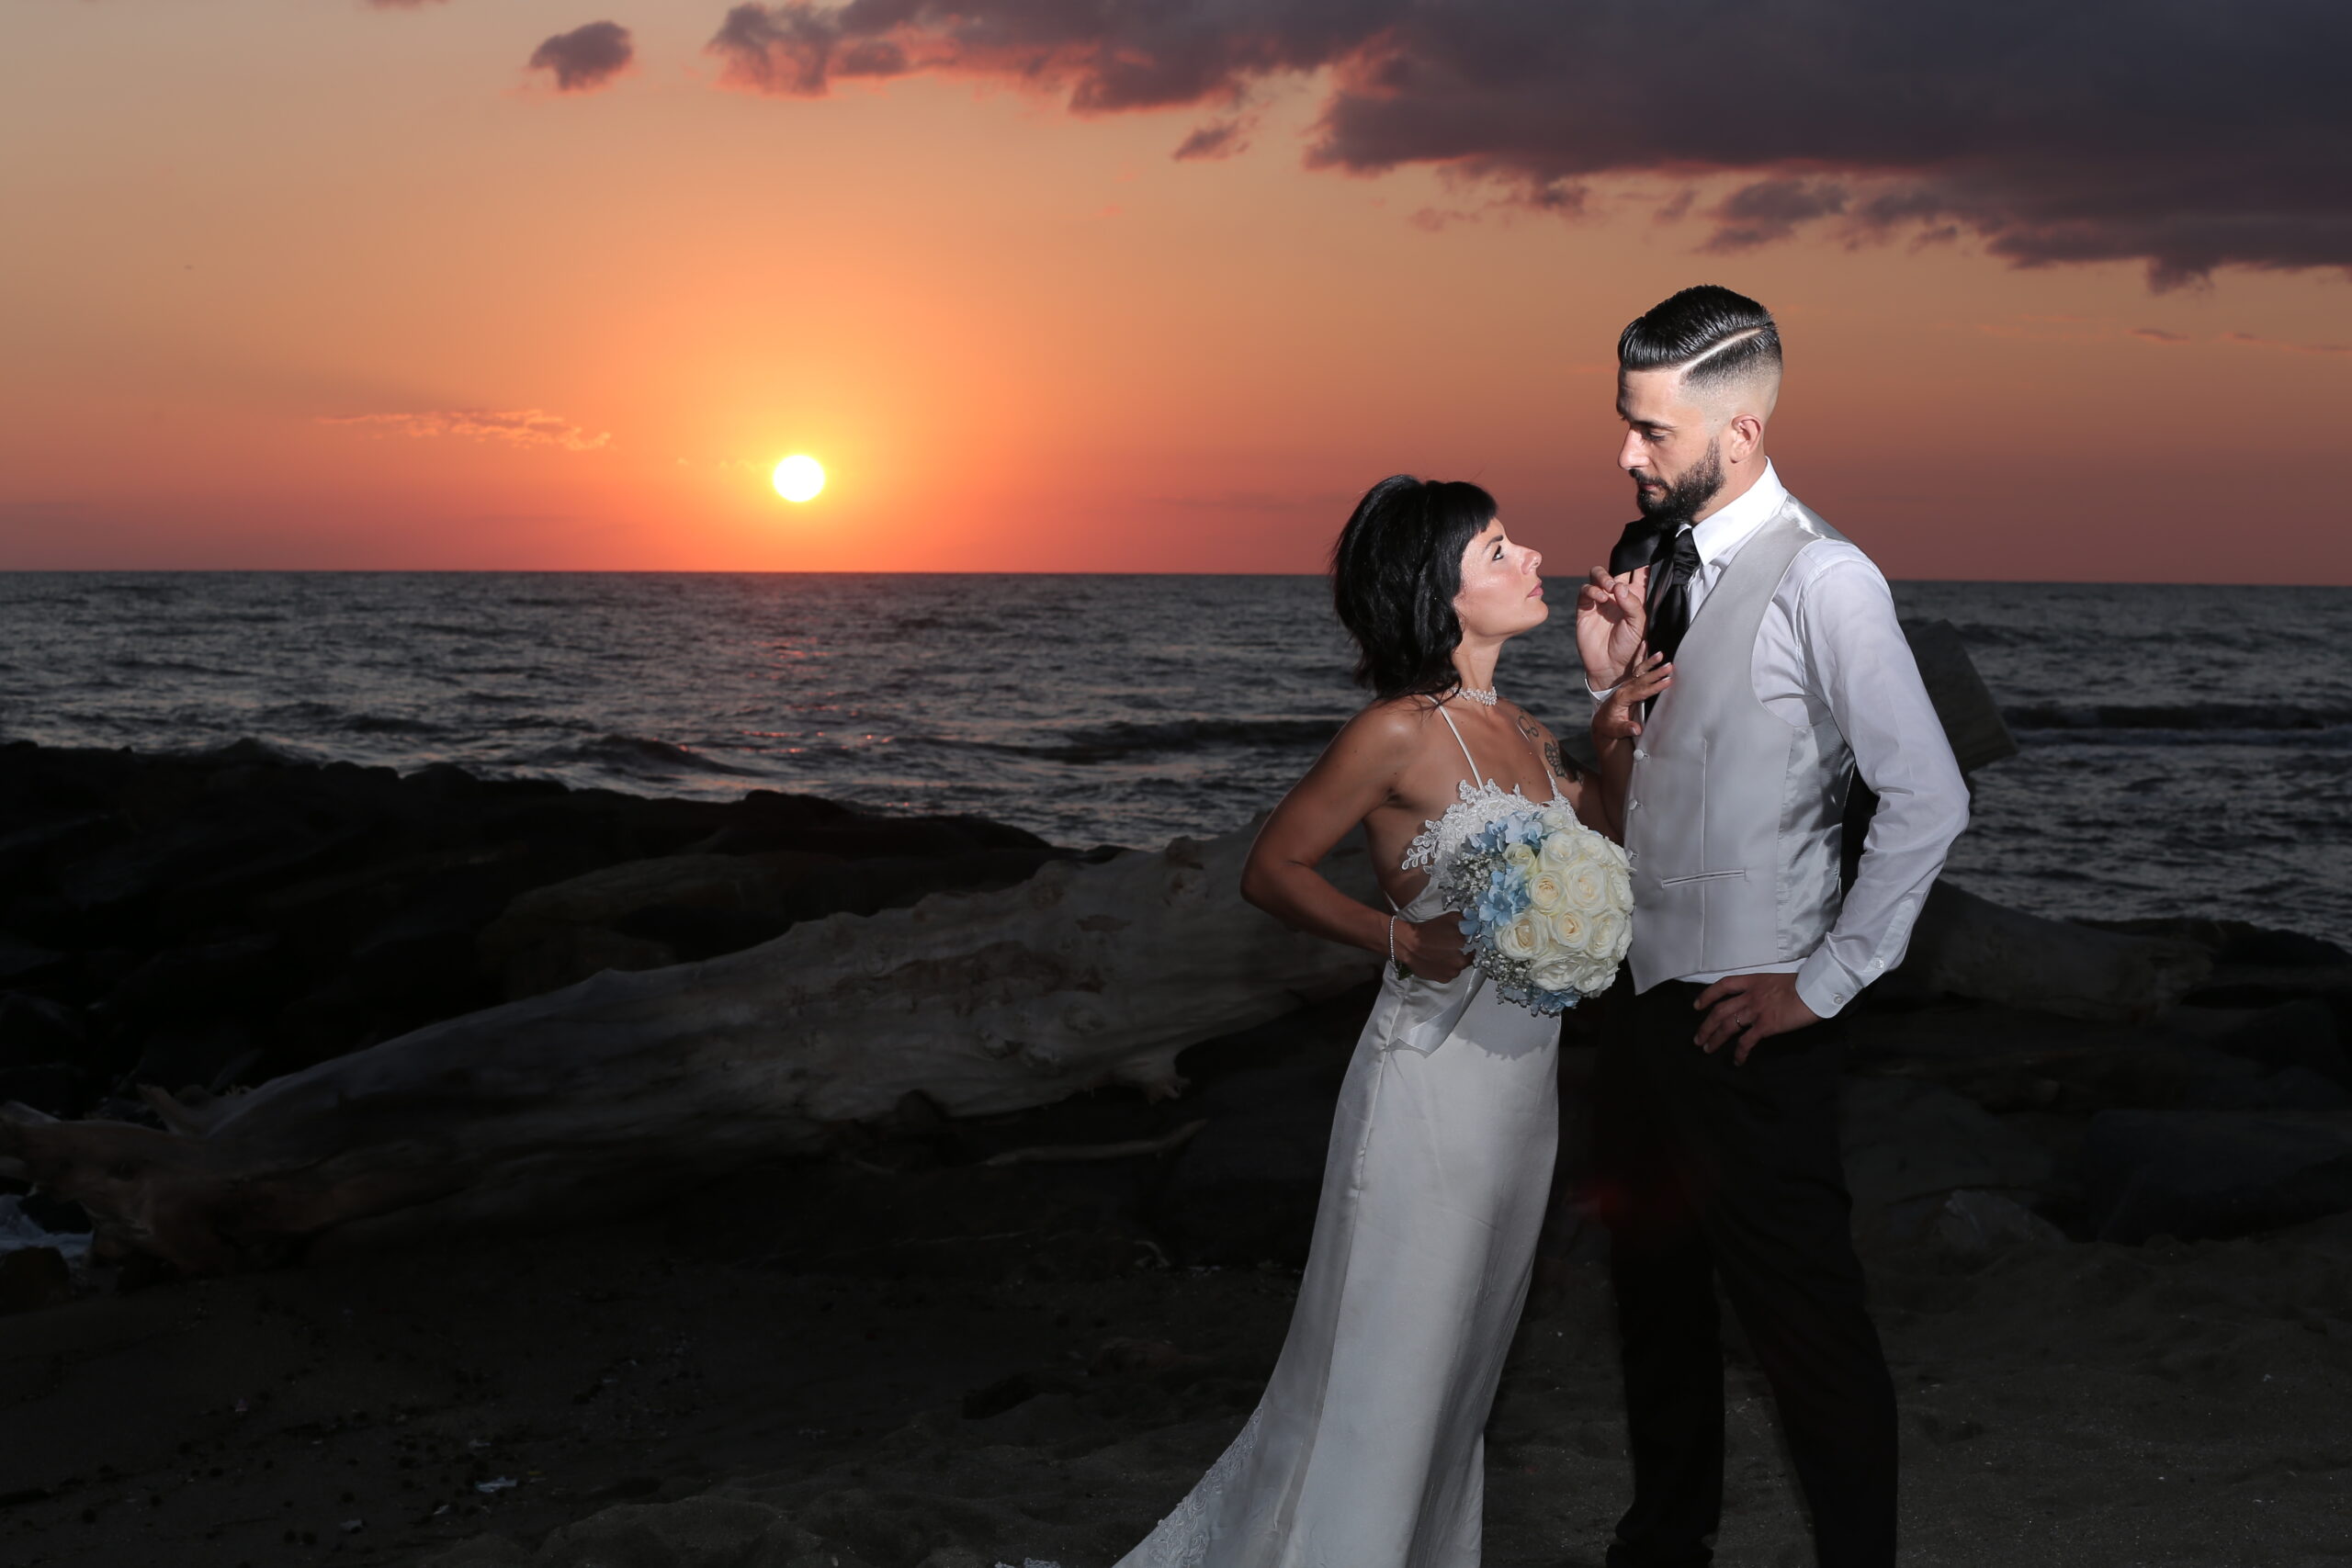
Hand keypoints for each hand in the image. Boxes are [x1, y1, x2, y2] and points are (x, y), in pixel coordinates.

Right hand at [1393, 914, 1470, 982]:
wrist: (1408, 943)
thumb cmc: (1427, 931)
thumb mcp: (1450, 918)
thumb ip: (1465, 919)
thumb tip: (1471, 921)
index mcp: (1464, 947)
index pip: (1473, 945)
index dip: (1467, 942)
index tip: (1462, 941)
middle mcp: (1460, 962)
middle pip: (1465, 957)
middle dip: (1460, 952)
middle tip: (1450, 947)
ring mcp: (1451, 972)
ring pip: (1457, 967)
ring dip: (1453, 962)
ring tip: (1442, 954)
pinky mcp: (1442, 979)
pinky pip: (1448, 974)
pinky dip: (1445, 969)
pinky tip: (1438, 961)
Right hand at [1575, 566, 1647, 690]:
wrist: (1611, 666)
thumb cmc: (1630, 647)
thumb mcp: (1639, 624)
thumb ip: (1631, 603)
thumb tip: (1618, 586)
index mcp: (1635, 598)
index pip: (1639, 574)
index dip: (1640, 563)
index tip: (1644, 554)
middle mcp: (1618, 596)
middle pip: (1617, 569)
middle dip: (1617, 568)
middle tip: (1618, 583)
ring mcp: (1601, 600)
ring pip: (1599, 575)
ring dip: (1603, 577)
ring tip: (1609, 589)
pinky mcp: (1585, 607)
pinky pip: (1586, 590)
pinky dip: (1592, 590)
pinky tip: (1600, 599)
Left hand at [1594, 649, 1671, 739]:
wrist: (1602, 723)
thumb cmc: (1610, 727)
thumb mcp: (1616, 731)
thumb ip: (1626, 729)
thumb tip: (1636, 729)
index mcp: (1621, 698)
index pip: (1641, 691)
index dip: (1654, 687)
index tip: (1667, 682)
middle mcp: (1624, 689)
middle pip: (1642, 679)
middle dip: (1656, 673)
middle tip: (1670, 666)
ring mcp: (1626, 684)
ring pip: (1639, 671)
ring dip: (1651, 662)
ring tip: (1661, 654)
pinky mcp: (1629, 683)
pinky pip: (1635, 667)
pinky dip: (1641, 656)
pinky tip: (1645, 644)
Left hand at [1692, 971, 1819, 1063]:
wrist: (1814, 990)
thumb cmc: (1802, 984)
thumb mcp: (1776, 982)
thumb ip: (1764, 991)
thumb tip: (1759, 1002)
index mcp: (1752, 981)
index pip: (1723, 985)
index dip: (1707, 995)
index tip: (1697, 1006)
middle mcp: (1749, 995)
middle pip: (1719, 1010)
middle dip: (1706, 1026)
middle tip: (1698, 1039)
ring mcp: (1756, 1011)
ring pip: (1727, 1026)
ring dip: (1715, 1039)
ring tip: (1707, 1049)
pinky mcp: (1765, 1026)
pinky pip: (1746, 1041)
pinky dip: (1739, 1053)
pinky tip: (1737, 1061)